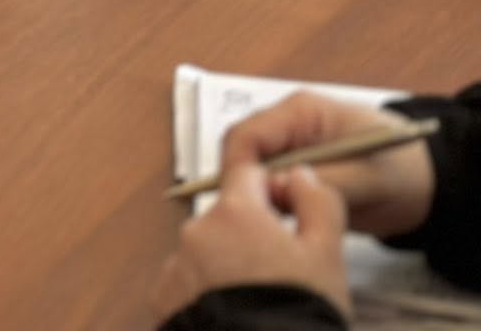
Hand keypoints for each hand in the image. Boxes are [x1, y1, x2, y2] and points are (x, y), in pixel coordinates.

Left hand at [150, 164, 351, 321]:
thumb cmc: (297, 309)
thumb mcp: (327, 254)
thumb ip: (317, 202)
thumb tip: (300, 174)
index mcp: (235, 212)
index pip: (247, 175)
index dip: (271, 192)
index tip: (288, 220)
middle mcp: (196, 231)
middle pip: (226, 218)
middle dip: (250, 236)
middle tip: (279, 274)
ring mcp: (175, 265)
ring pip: (206, 252)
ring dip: (226, 266)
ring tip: (255, 301)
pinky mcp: (163, 298)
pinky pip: (186, 283)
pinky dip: (205, 293)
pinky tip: (232, 314)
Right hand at [220, 90, 435, 238]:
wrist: (424, 184)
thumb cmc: (402, 171)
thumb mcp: (368, 177)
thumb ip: (323, 181)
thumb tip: (274, 188)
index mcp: (300, 110)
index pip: (247, 133)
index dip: (239, 168)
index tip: (246, 202)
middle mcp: (285, 124)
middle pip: (241, 151)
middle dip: (245, 183)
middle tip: (261, 217)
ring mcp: (286, 145)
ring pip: (248, 170)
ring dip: (257, 195)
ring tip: (278, 219)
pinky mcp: (289, 167)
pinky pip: (265, 184)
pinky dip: (269, 202)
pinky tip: (286, 218)